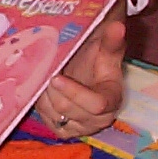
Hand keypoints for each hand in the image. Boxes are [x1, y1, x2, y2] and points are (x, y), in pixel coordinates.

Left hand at [35, 20, 125, 138]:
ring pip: (52, 113)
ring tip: (46, 76)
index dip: (74, 92)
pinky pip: (45, 118)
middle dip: (53, 89)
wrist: (88, 75)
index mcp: (112, 100)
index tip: (56, 77)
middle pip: (66, 108)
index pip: (95, 104)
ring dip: (44, 94)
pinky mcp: (63, 131)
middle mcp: (98, 120)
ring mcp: (79, 128)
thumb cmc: (98, 61)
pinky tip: (43, 88)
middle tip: (46, 70)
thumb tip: (117, 26)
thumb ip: (111, 40)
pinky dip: (40, 102)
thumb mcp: (106, 50)